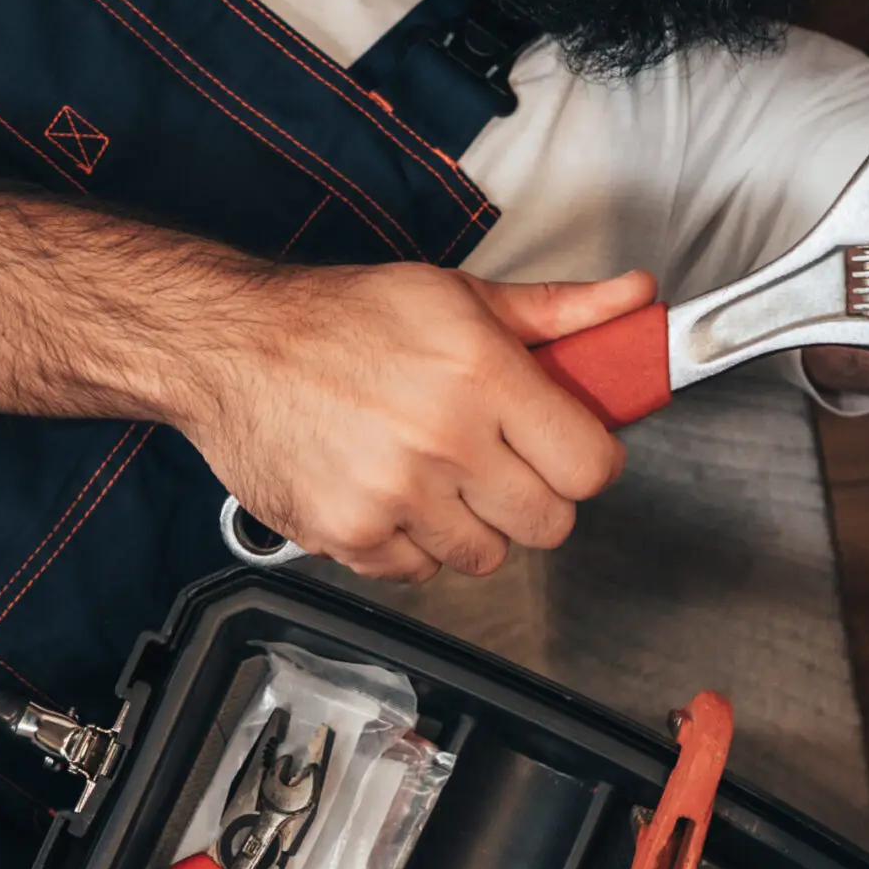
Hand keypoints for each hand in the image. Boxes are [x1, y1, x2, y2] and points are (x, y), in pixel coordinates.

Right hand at [180, 265, 653, 583]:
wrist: (232, 346)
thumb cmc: (343, 316)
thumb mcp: (458, 295)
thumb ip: (558, 310)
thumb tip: (636, 299)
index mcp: (481, 372)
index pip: (590, 465)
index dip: (586, 460)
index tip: (567, 449)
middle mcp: (443, 438)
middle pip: (548, 523)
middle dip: (533, 495)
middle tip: (498, 459)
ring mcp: (395, 495)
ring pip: (486, 556)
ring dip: (471, 523)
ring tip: (434, 471)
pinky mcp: (350, 536)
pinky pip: (420, 572)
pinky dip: (411, 543)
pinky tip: (389, 491)